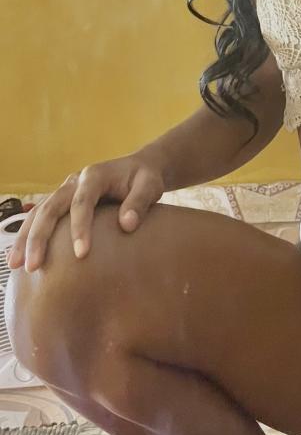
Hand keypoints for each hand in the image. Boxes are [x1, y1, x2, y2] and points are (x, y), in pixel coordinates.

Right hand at [6, 153, 165, 271]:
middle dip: (40, 237)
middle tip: (34, 266)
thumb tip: (127, 225)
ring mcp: (65, 190)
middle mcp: (74, 181)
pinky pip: (40, 217)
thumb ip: (140, 202)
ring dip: (25, 238)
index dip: (80, 227)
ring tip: (16, 265)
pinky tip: (18, 257)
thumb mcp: (150, 185)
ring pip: (38, 212)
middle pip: (50, 207)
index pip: (82, 201)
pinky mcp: (62, 202)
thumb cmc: (145, 179)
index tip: (81, 254)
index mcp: (95, 175)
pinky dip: (27, 235)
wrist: (139, 168)